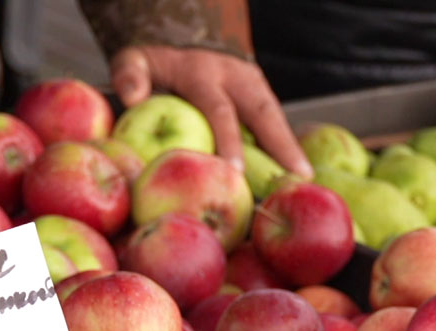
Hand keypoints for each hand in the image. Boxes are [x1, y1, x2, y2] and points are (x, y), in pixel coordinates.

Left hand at [111, 46, 311, 177]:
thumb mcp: (134, 60)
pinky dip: (285, 147)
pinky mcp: (261, 95)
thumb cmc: (155, 66)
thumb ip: (130, 74)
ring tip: (305, 180)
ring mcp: (253, 84)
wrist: (182, 45)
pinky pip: (274, 122)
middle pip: (263, 113)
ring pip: (276, 117)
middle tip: (296, 176)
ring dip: (291, 148)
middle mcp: (235, 76)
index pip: (219, 109)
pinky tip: (294, 174)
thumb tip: (131, 97)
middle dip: (281, 145)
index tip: (234, 170)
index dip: (228, 140)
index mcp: (203, 72)